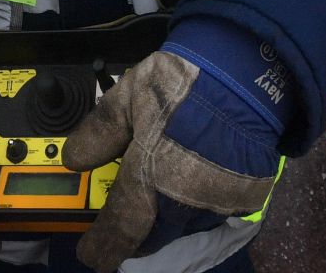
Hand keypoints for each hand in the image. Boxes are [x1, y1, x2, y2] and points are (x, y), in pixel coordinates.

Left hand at [63, 45, 282, 271]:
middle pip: (154, 235)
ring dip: (168, 216)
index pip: (122, 228)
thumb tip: (75, 158)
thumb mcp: (131, 94)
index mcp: (153, 177)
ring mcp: (219, 200)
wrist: (249, 71)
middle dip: (137, 234)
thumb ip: (101, 130)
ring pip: (183, 224)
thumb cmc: (186, 80)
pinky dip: (199, 203)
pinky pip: (214, 211)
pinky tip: (196, 178)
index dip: (104, 246)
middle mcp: (187, 200)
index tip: (93, 255)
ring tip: (163, 188)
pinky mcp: (247, 196)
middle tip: (127, 220)